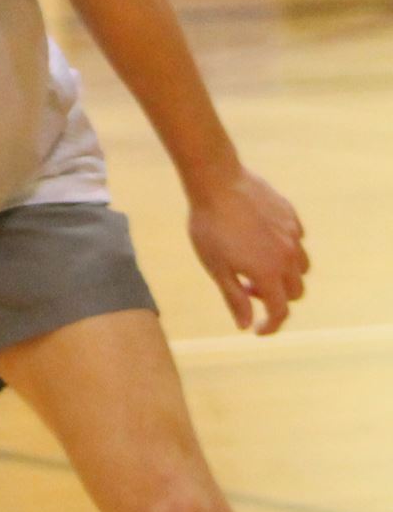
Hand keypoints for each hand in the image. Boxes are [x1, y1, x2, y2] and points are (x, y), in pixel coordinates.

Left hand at [187, 168, 307, 334]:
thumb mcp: (216, 268)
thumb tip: (245, 325)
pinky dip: (284, 251)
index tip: (258, 329)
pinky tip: (260, 240)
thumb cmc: (210, 227)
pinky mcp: (292, 216)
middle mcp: (289, 256)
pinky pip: (297, 241)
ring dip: (284, 275)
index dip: (270, 325)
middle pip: (295, 291)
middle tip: (245, 287)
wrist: (217, 182)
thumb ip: (234, 298)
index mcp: (269, 273)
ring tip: (254, 264)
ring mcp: (294, 235)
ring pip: (301, 267)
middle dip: (275, 298)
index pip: (280, 311)